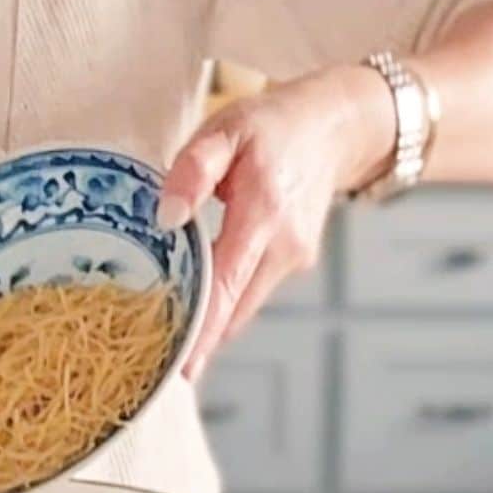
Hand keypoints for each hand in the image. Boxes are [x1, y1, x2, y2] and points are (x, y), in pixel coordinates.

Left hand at [158, 67, 392, 379]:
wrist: (336, 125)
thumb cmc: (274, 125)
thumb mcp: (226, 129)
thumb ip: (194, 170)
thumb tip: (167, 217)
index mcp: (264, 215)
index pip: (227, 286)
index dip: (202, 329)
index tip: (183, 368)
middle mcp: (284, 248)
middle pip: (234, 311)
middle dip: (198, 339)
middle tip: (156, 361)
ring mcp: (293, 259)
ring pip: (243, 307)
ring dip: (210, 324)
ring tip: (166, 338)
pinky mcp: (292, 262)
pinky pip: (250, 292)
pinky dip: (224, 303)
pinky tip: (195, 306)